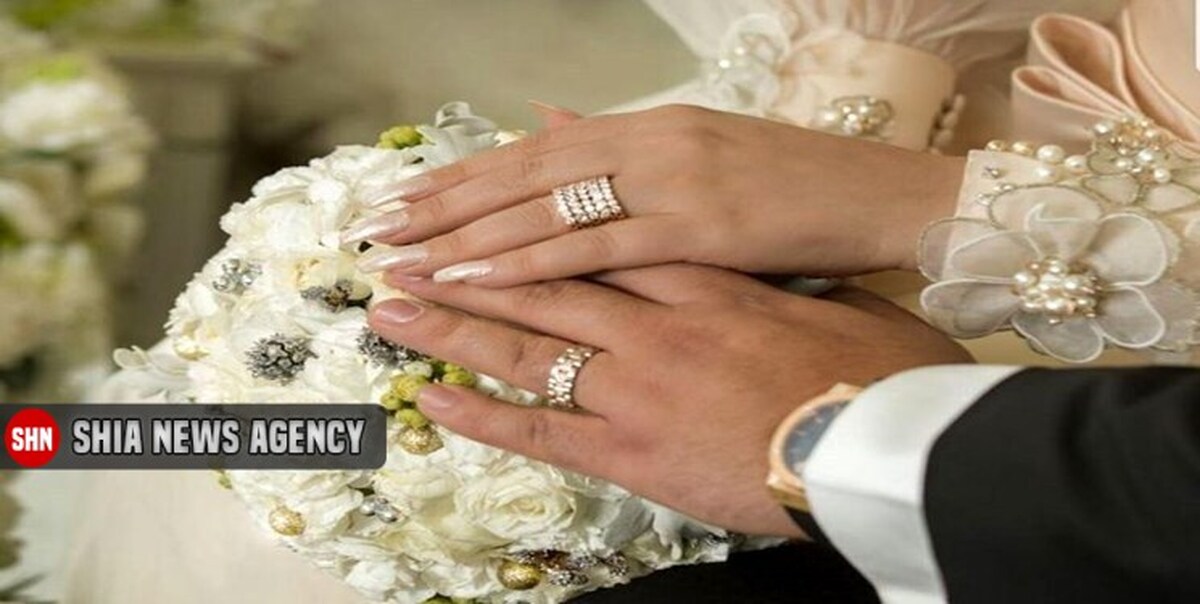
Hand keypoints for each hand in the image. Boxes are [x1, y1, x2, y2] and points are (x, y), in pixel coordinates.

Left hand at [346, 104, 963, 286]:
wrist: (888, 197)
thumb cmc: (803, 189)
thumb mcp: (707, 152)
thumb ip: (625, 144)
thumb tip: (551, 116)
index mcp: (651, 129)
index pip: (537, 153)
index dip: (468, 175)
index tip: (410, 195)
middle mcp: (650, 145)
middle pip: (525, 175)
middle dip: (447, 203)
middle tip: (379, 225)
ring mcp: (672, 183)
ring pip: (547, 209)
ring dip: (468, 235)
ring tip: (405, 255)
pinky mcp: (697, 229)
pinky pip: (596, 249)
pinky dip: (530, 262)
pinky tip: (477, 278)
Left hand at [367, 265, 972, 536]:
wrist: (882, 445)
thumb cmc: (872, 375)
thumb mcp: (828, 302)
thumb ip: (770, 276)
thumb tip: (748, 256)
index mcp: (702, 280)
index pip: (598, 243)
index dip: (532, 225)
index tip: (484, 214)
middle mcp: (654, 321)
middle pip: (542, 281)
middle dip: (469, 264)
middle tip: (408, 250)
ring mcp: (636, 384)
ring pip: (525, 344)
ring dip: (452, 324)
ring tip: (392, 305)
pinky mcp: (632, 450)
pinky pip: (540, 430)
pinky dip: (482, 415)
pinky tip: (431, 399)